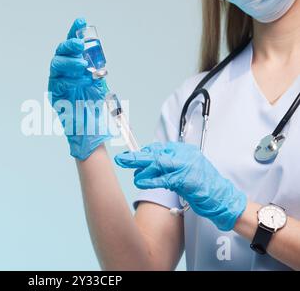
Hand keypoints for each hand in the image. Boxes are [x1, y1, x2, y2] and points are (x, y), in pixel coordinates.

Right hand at [48, 18, 110, 159]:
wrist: (90, 127)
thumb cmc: (94, 105)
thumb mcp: (98, 82)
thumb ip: (95, 68)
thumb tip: (96, 55)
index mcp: (74, 66)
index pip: (72, 46)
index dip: (74, 32)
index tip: (80, 21)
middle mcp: (64, 71)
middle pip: (60, 52)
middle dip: (69, 45)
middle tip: (79, 44)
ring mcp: (57, 82)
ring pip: (56, 64)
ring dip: (69, 62)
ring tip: (82, 66)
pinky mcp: (54, 94)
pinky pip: (57, 82)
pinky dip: (68, 79)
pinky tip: (78, 80)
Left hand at [115, 142, 246, 230]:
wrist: (224, 199)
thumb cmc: (205, 187)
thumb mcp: (187, 170)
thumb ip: (171, 166)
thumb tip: (150, 164)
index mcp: (185, 151)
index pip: (159, 148)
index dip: (144, 153)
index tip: (131, 156)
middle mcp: (185, 155)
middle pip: (155, 153)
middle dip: (136, 157)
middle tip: (122, 158)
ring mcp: (185, 166)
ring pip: (156, 163)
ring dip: (142, 170)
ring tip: (135, 177)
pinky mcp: (185, 179)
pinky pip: (162, 178)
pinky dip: (150, 180)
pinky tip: (141, 182)